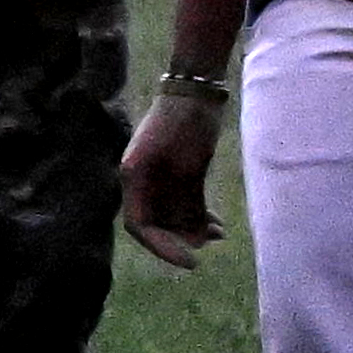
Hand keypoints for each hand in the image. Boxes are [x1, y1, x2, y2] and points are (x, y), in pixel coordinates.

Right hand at [118, 91, 225, 268]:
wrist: (196, 92)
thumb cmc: (184, 122)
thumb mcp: (186, 163)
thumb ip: (186, 201)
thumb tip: (193, 239)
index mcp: (133, 177)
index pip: (139, 225)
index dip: (162, 247)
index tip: (190, 261)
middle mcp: (142, 181)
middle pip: (157, 223)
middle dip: (181, 238)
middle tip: (208, 245)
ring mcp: (160, 178)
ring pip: (173, 216)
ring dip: (194, 228)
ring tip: (219, 233)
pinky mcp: (178, 173)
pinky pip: (186, 204)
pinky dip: (200, 216)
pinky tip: (218, 225)